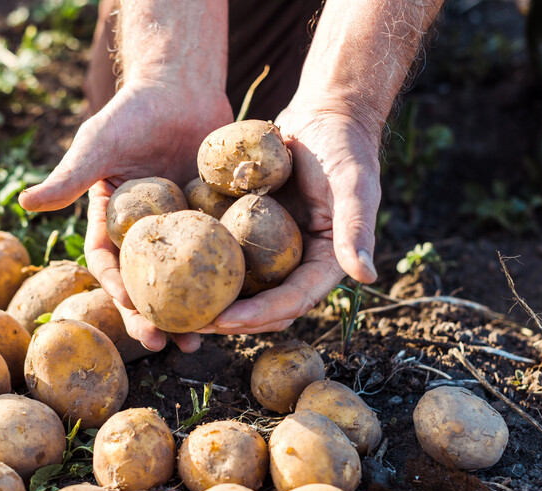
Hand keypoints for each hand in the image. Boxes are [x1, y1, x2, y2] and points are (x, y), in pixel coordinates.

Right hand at [19, 79, 232, 351]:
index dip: (116, 291)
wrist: (180, 87)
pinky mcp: (213, 222)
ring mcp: (181, 231)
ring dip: (191, 312)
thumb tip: (24, 202)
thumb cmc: (132, 112)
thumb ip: (70, 176)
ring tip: (202, 340)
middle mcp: (145, 235)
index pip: (110, 265)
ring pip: (184, 280)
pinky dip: (225, 279)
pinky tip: (238, 301)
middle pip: (146, 285)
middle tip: (164, 344)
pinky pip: (218, 255)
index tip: (130, 310)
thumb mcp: (98, 144)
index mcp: (113, 223)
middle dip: (152, 318)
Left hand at [199, 109, 380, 334]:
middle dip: (230, 319)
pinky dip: (205, 265)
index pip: (292, 301)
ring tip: (177, 308)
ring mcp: (273, 250)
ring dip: (213, 300)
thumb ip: (356, 229)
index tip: (226, 320)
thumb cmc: (343, 147)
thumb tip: (367, 276)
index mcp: (325, 263)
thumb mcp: (354, 185)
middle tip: (192, 323)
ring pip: (241, 288)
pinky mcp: (251, 232)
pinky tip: (174, 269)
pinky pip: (226, 255)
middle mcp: (297, 264)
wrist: (324, 116)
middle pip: (263, 306)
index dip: (260, 315)